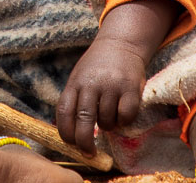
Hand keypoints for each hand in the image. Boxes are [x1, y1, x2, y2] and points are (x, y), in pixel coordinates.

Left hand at [57, 39, 146, 153]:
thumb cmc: (97, 67)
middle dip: (84, 143)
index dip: (66, 133)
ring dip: (107, 127)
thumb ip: (74, 101)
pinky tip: (122, 114)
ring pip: (106, 121)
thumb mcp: (79, 78)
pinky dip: (124, 121)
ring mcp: (112, 85)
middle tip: (89, 152)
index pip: (64, 112)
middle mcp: (92, 84)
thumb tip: (71, 136)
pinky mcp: (131, 88)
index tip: (71, 143)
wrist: (121, 43)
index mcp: (75, 83)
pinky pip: (126, 116)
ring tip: (109, 118)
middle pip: (83, 121)